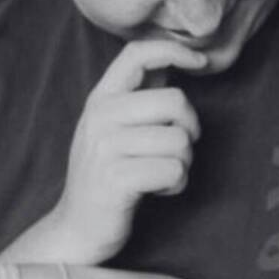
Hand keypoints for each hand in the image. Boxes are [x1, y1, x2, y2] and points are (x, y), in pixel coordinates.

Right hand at [42, 39, 208, 263]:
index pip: (137, 54)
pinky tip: (157, 191)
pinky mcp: (117, 179)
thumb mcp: (112, 128)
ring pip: (179, 140)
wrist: (77, 228)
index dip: (175, 50)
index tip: (200, 62)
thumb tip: (172, 62)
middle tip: (175, 150)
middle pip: (175, 101)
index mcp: (100, 99)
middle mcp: (100, 117)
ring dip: (183, 163)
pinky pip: (174, 170)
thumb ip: (138, 96)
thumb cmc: (106, 176)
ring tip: (160, 174)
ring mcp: (105, 148)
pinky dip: (176, 184)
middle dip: (190, 129)